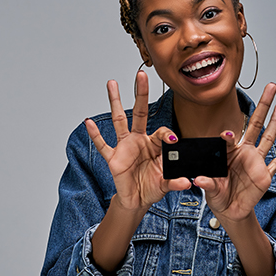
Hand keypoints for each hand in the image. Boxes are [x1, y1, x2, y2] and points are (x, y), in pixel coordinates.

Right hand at [85, 71, 190, 212]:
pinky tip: (89, 122)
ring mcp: (124, 147)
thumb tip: (187, 182)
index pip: (161, 132)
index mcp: (153, 144)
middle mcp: (138, 140)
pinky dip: (95, 134)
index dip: (167, 135)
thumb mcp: (166, 183)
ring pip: (119, 120)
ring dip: (115, 101)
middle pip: (140, 112)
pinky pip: (103, 144)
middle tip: (141, 74)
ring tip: (112, 83)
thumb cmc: (151, 187)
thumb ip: (175, 181)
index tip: (173, 140)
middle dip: (141, 93)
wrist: (137, 200)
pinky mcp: (113, 158)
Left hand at [194, 83, 275, 223]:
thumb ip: (208, 183)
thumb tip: (200, 180)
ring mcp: (256, 162)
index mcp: (228, 152)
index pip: (229, 138)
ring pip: (268, 138)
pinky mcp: (265, 175)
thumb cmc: (218, 195)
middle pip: (255, 124)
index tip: (226, 134)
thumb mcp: (210, 188)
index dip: (228, 135)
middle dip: (263, 106)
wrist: (230, 210)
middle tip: (270, 87)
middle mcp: (244, 152)